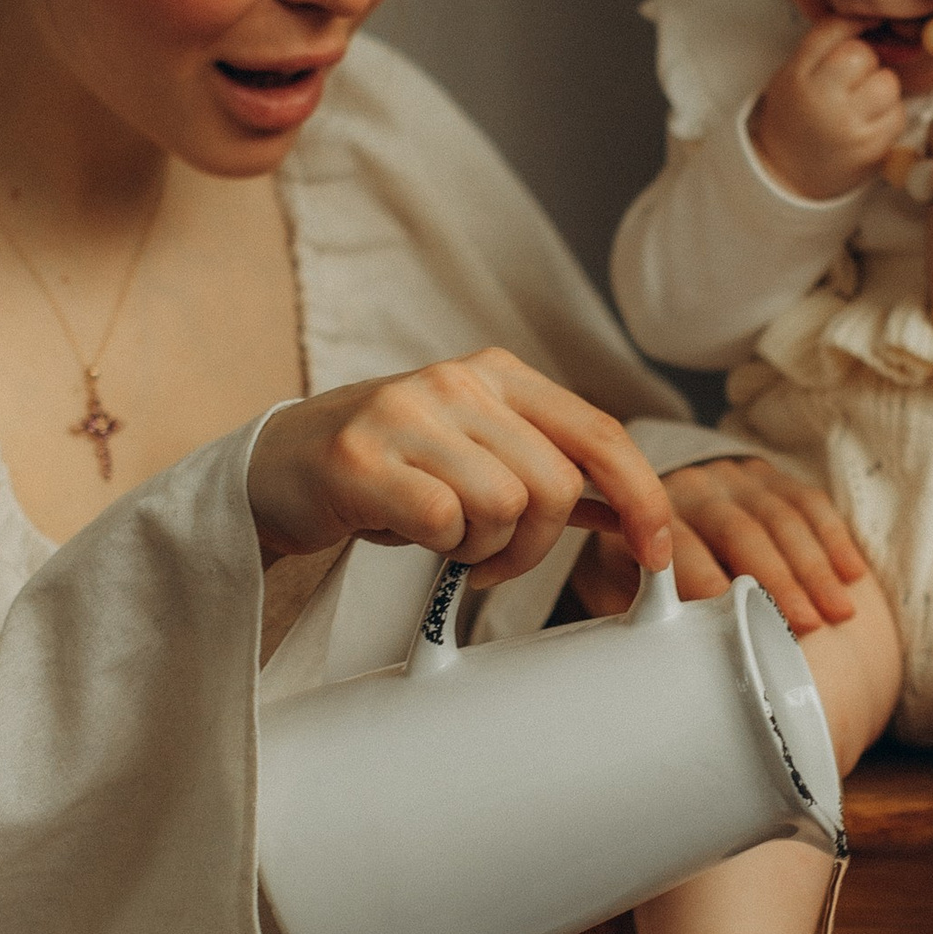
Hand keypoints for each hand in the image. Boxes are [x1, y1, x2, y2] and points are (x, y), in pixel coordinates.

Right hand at [247, 351, 673, 591]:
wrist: (276, 468)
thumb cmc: (387, 468)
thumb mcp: (476, 451)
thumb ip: (548, 468)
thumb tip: (629, 510)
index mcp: (498, 373)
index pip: (600, 432)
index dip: (642, 497)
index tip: (656, 553)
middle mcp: (457, 381)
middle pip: (556, 484)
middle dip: (537, 545)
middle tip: (494, 560)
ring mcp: (407, 414)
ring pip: (505, 506)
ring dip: (483, 549)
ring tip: (444, 541)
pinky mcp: (361, 459)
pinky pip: (444, 522)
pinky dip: (441, 549)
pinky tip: (413, 538)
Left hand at [574, 456, 868, 630]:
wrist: (657, 507)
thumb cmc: (640, 572)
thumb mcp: (619, 589)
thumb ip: (632, 620)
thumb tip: (652, 672)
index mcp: (647, 519)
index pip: (681, 546)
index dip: (708, 580)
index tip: (735, 623)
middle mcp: (692, 488)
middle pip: (740, 531)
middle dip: (777, 581)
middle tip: (805, 626)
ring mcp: (734, 478)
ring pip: (781, 518)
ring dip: (814, 569)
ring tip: (839, 613)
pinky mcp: (770, 476)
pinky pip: (809, 502)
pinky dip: (833, 539)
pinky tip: (852, 575)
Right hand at [748, 17, 909, 201]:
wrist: (787, 174)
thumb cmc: (796, 114)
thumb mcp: (794, 70)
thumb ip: (827, 39)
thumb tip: (874, 16)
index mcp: (799, 77)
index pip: (837, 31)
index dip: (852, 34)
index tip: (851, 46)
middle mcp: (822, 102)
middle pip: (866, 56)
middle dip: (865, 64)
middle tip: (849, 83)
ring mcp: (850, 129)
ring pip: (888, 84)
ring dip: (881, 89)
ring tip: (861, 103)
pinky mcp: (871, 151)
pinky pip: (898, 115)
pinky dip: (889, 115)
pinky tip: (868, 123)